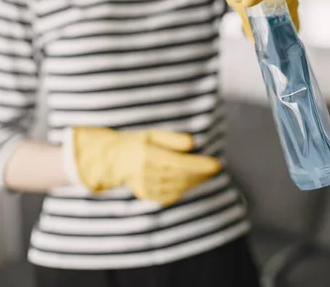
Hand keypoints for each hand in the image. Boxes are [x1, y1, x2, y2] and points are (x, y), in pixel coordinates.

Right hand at [67, 127, 221, 205]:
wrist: (113, 159)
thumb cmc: (136, 141)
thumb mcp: (152, 134)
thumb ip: (172, 139)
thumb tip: (192, 144)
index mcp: (147, 154)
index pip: (180, 163)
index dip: (200, 165)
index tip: (217, 163)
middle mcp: (146, 172)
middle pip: (181, 176)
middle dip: (201, 173)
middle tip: (215, 166)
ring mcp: (145, 186)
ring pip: (178, 187)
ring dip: (195, 181)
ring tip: (206, 172)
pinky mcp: (146, 194)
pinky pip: (170, 195)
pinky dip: (183, 189)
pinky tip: (191, 181)